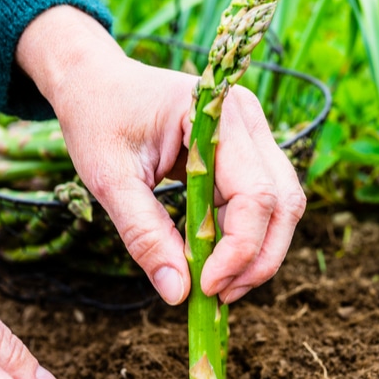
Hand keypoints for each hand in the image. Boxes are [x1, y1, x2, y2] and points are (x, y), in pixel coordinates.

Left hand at [17, 6, 305, 305]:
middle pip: (283, 202)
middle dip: (257, 258)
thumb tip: (178, 294)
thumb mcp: (109, 179)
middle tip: (217, 296)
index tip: (206, 288)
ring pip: (281, 207)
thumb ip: (144, 234)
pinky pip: (261, 204)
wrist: (96, 82)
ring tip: (215, 285)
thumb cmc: (99, 118)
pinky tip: (213, 262)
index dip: (239, 249)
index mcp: (218, 114)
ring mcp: (253, 136)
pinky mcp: (246, 154)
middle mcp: (248, 120)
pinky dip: (243, 238)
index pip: (255, 194)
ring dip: (256, 253)